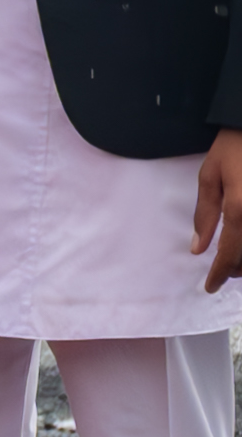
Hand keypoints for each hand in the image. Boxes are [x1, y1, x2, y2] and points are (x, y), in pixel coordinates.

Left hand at [200, 132, 241, 290]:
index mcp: (240, 211)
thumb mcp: (210, 177)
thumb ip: (205, 215)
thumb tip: (198, 249)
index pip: (230, 255)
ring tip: (237, 260)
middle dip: (238, 269)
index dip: (220, 274)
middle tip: (225, 271)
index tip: (210, 287)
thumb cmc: (233, 149)